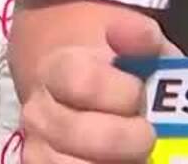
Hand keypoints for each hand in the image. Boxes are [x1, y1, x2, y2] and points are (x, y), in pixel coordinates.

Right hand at [20, 13, 169, 162]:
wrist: (83, 94)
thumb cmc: (119, 73)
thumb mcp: (136, 48)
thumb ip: (139, 38)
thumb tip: (140, 35)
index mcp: (57, 71)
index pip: (82, 82)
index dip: (120, 91)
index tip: (139, 91)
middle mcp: (39, 111)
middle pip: (77, 132)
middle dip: (125, 139)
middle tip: (148, 134)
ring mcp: (39, 146)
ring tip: (134, 156)